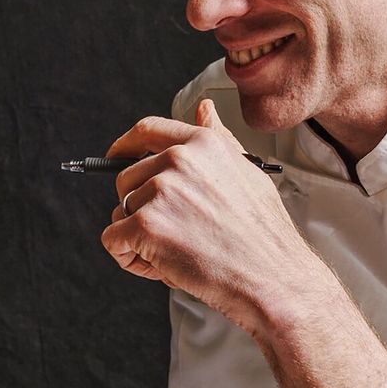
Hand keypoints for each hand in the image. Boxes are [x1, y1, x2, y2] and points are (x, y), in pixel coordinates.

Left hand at [101, 99, 319, 332]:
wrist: (273, 279)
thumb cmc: (263, 235)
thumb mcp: (246, 173)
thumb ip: (218, 139)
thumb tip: (204, 109)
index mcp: (203, 144)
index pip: (147, 131)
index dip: (125, 145)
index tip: (116, 155)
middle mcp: (179, 160)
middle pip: (127, 179)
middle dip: (139, 209)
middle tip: (172, 235)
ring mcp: (160, 191)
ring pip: (120, 212)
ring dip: (137, 238)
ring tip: (177, 254)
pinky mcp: (145, 225)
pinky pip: (113, 240)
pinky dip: (128, 258)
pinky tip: (160, 267)